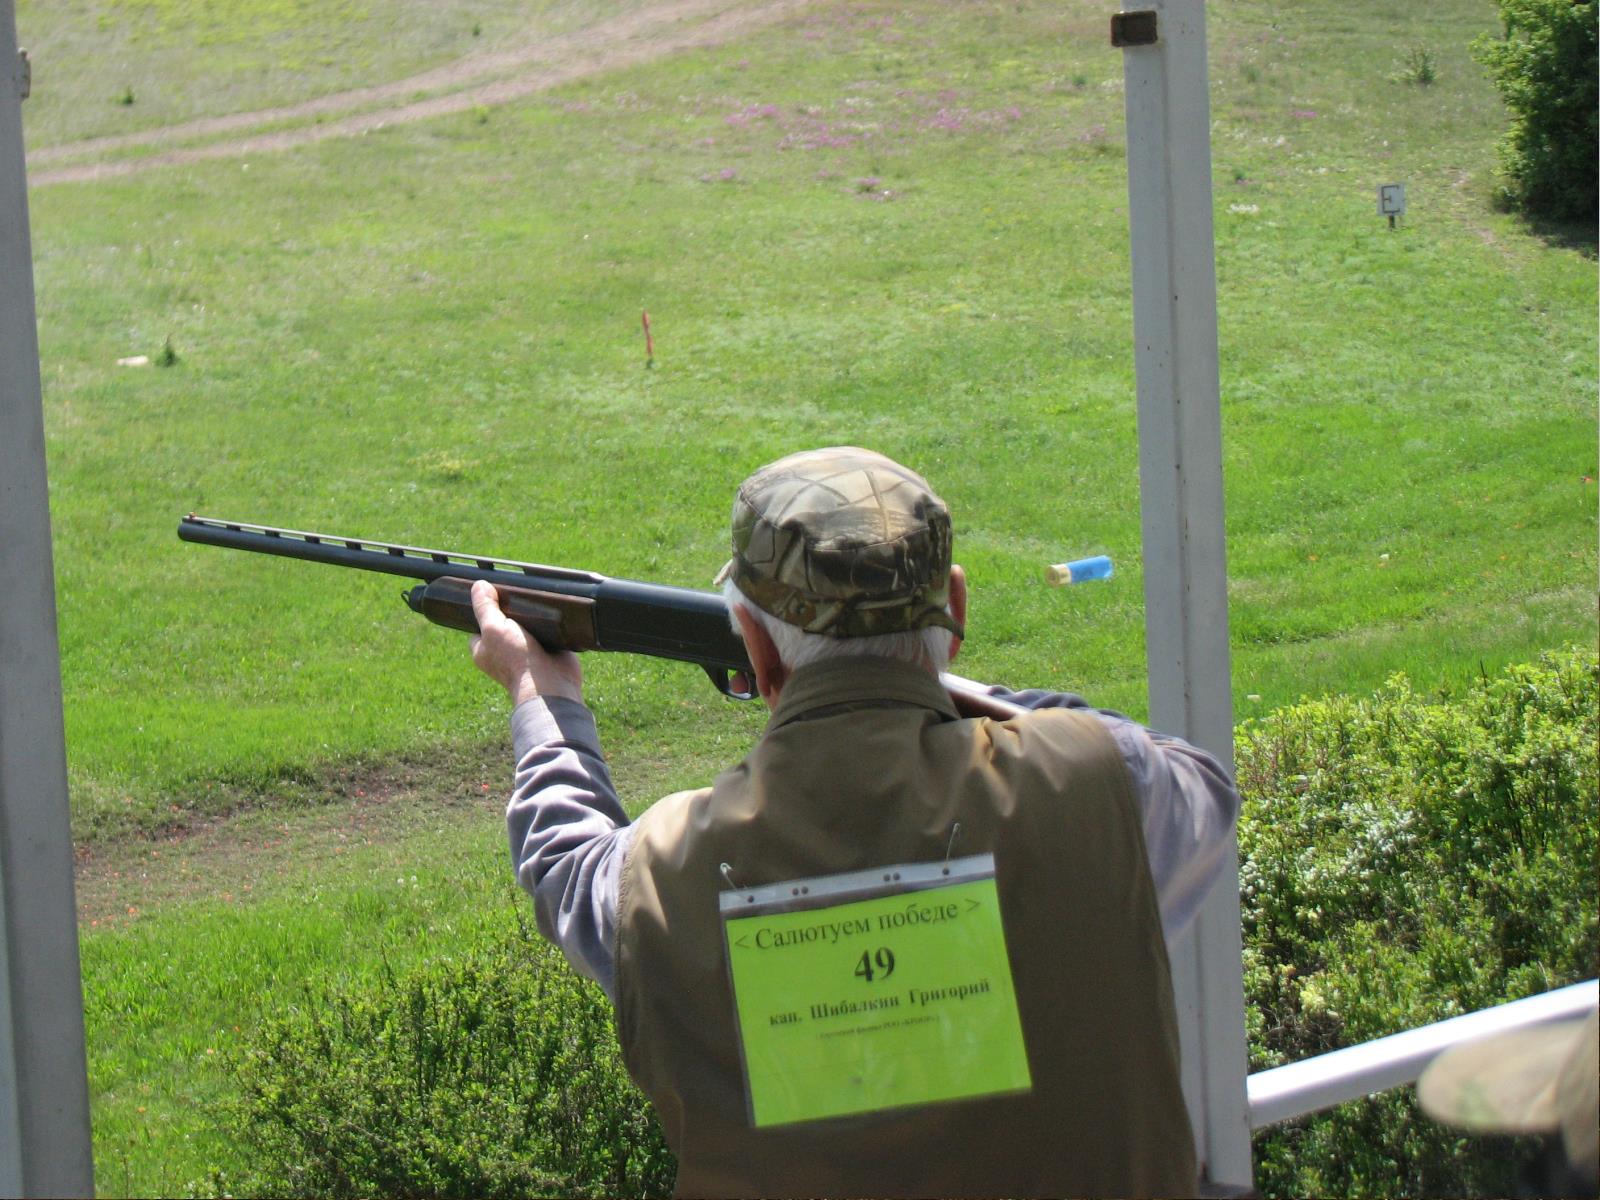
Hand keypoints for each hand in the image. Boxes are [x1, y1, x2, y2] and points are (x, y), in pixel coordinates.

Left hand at [469, 579, 583, 705]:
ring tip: (534, 603)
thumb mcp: (493, 628)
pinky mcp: (547, 649)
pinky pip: (545, 631)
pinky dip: (548, 623)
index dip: (484, 609)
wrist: (550, 684)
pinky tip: (551, 613)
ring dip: (531, 616)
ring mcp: (526, 651)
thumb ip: (485, 607)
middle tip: (516, 596)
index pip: (479, 626)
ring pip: (525, 626)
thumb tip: (478, 585)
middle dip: (511, 611)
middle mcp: (503, 652)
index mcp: (484, 650)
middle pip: (504, 622)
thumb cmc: (516, 660)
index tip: (493, 594)